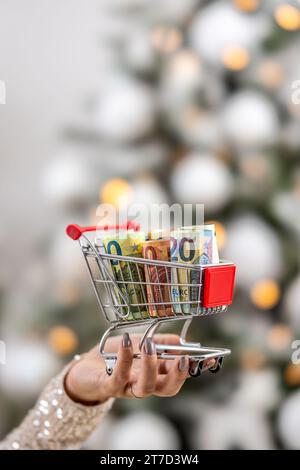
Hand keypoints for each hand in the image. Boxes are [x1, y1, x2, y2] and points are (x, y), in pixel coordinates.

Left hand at [64, 334, 215, 404]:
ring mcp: (128, 387)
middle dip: (178, 376)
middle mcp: (145, 383)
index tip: (212, 357)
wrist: (86, 365)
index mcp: (156, 373)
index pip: (180, 374)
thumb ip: (161, 342)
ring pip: (147, 389)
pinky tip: (128, 342)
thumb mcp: (141, 342)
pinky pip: (120, 378)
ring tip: (149, 345)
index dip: (196, 368)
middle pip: (168, 389)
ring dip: (152, 367)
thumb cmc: (115, 354)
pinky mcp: (109, 386)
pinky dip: (126, 359)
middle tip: (182, 359)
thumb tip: (182, 341)